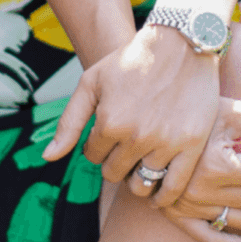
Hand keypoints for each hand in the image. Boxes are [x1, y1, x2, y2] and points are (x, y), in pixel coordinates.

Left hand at [42, 26, 220, 205]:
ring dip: (136, 179)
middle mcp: (136, 137)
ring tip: (141, 163)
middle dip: (115, 162)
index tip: (108, 134)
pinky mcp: (192, 146)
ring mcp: (165, 143)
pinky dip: (163, 198)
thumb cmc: (132, 60)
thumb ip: (69, 122)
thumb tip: (48, 157)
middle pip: (115, 173)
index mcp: (109, 122)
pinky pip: (173, 189)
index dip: (98, 146)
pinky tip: (158, 193)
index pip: (93, 156)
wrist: (181, 43)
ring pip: (141, 185)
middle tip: (125, 146)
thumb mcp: (92, 82)